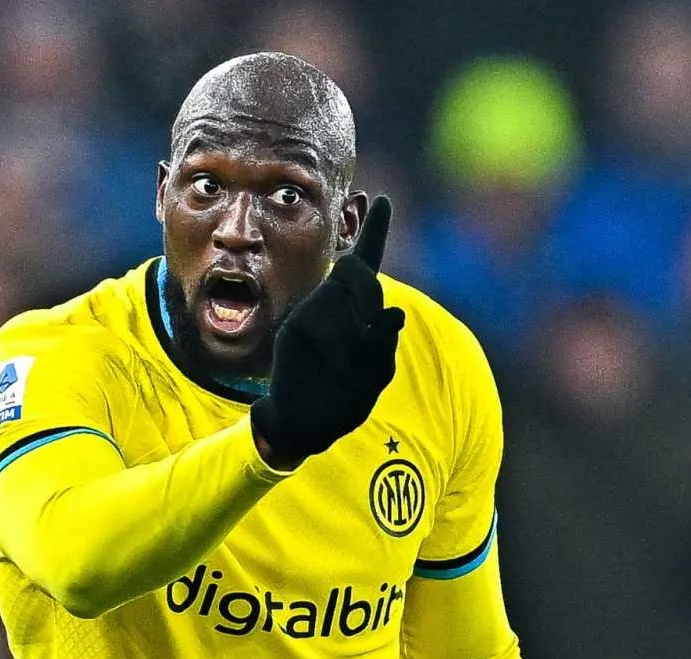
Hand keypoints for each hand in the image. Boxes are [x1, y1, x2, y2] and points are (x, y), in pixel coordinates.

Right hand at [251, 195, 405, 469]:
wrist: (302, 424)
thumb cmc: (341, 399)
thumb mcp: (375, 376)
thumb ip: (384, 345)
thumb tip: (395, 313)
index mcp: (354, 310)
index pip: (366, 263)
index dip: (375, 231)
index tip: (385, 201)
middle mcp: (331, 305)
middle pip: (357, 272)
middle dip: (369, 294)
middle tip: (370, 324)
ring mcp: (310, 315)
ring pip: (341, 300)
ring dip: (356, 333)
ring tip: (349, 367)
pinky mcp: (294, 329)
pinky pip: (323, 324)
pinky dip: (340, 347)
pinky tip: (338, 367)